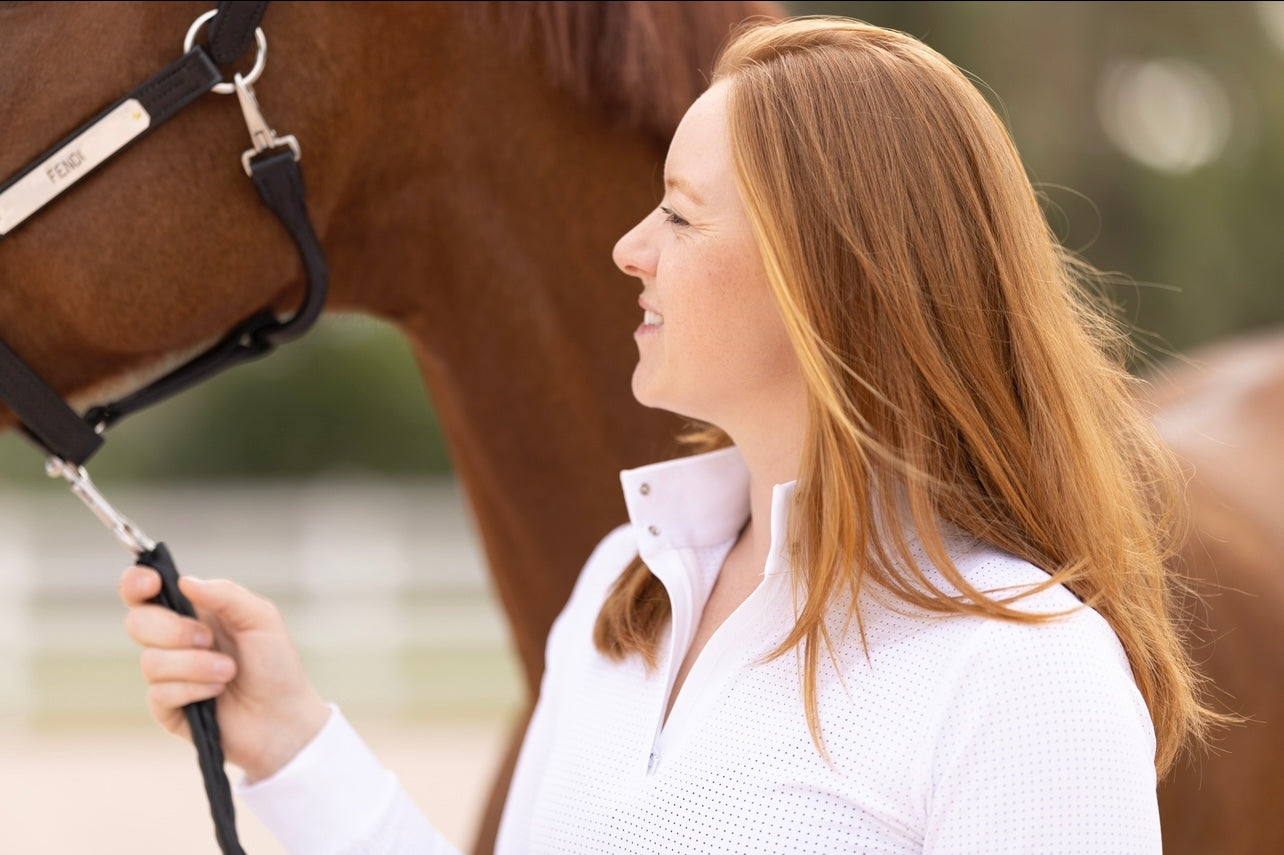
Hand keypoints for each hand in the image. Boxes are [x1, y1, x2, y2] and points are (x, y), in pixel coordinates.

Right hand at [119, 566, 329, 782]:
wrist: (281, 716)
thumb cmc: (274, 665)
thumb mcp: (261, 619)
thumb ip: (226, 595)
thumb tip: (185, 581)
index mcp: (192, 613)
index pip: (145, 592)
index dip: (136, 583)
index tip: (151, 584)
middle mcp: (173, 641)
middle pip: (138, 623)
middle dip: (174, 631)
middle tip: (209, 640)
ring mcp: (167, 675)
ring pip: (150, 661)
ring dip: (194, 665)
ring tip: (228, 672)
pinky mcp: (166, 708)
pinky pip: (159, 693)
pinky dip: (193, 689)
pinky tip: (217, 692)